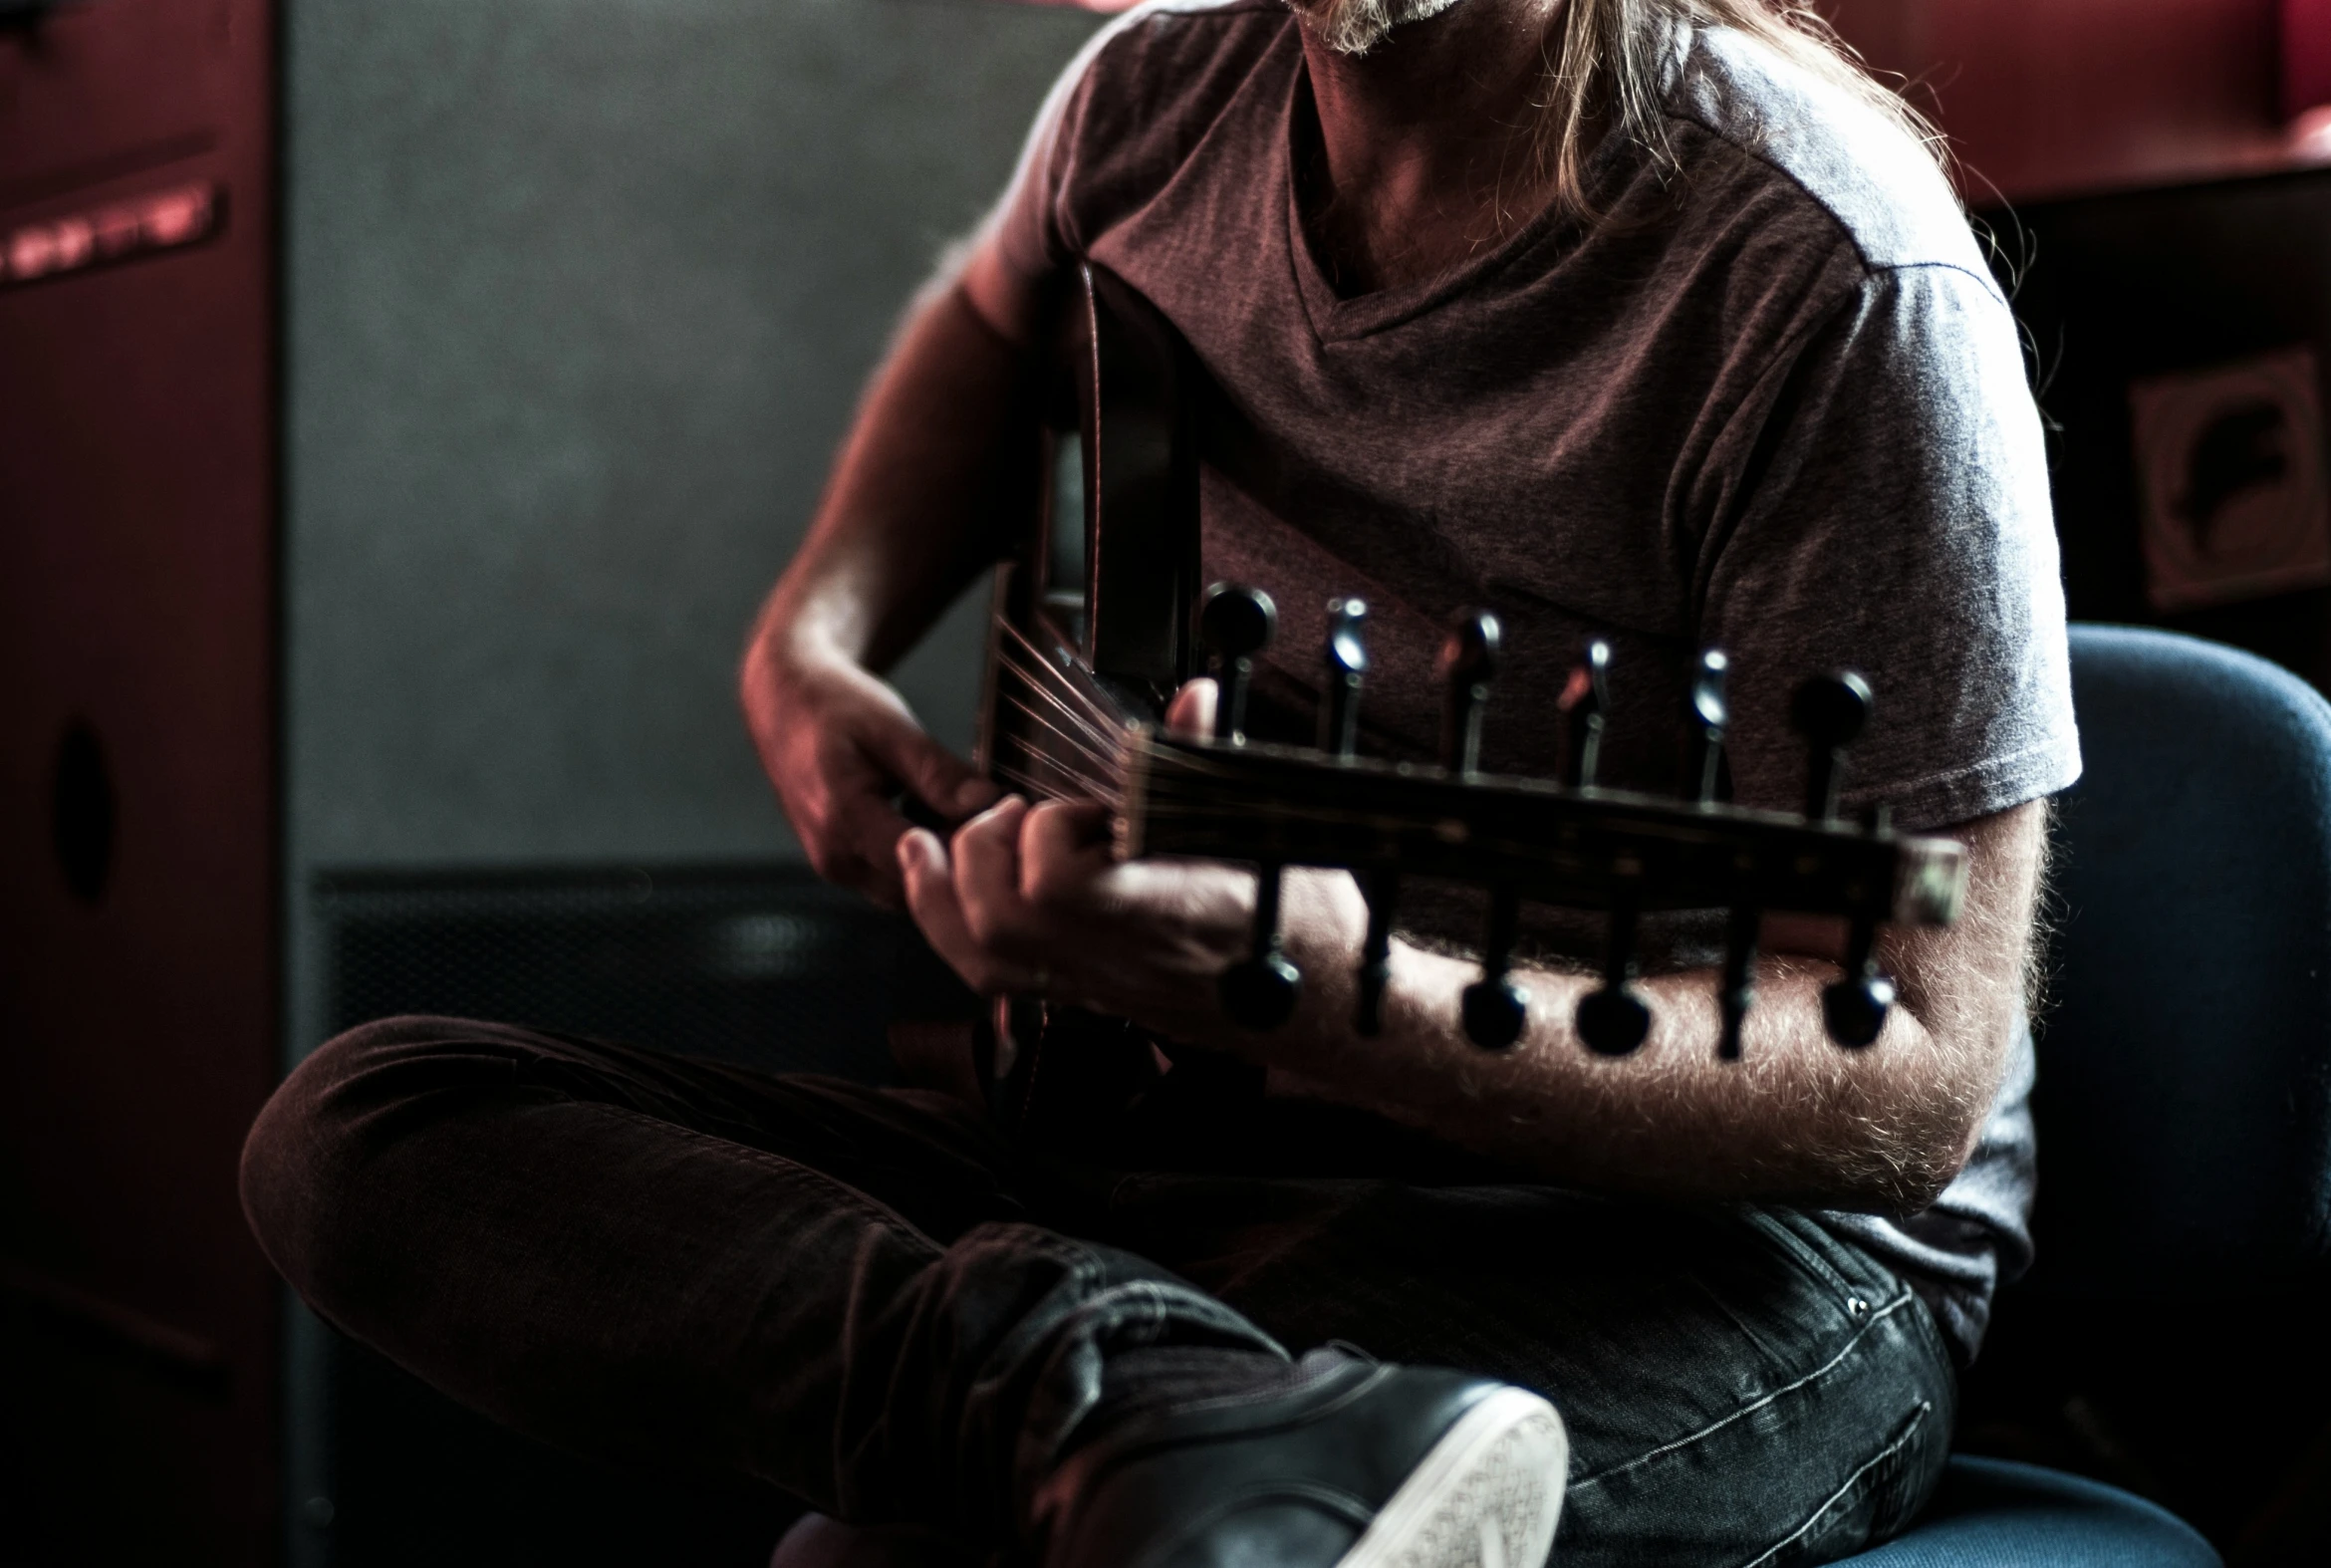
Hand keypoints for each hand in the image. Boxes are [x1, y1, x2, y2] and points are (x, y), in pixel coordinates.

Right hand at [742, 647, 997, 907]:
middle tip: (991, 819)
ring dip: (938, 863)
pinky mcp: (838, 864)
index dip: (969, 850)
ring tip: (957, 810)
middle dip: (958, 863)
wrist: (781, 701)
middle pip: (918, 888)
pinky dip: (917, 858)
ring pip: (906, 891)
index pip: (924, 865)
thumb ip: (939, 773)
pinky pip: (890, 879)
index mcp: (844, 820)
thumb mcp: (892, 728)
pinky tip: (930, 817)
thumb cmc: (834, 705)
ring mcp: (833, 867)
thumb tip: (989, 804)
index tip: (1002, 820)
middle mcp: (834, 857)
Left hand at [898, 681, 1368, 1050]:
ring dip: (952, 884)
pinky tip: (942, 874)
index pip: (1057, 885)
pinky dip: (949, 920)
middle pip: (1000, 920)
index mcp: (1165, 912)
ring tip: (974, 833)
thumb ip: (1211, 764)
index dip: (1050, 832)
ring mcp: (1095, 983)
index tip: (1089, 806)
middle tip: (1022, 812)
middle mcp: (1118, 958)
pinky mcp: (1084, 992)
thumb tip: (1194, 696)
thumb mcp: (1269, 829)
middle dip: (988, 849)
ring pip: (981, 954)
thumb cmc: (1305, 923)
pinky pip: (991, 974)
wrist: (1323, 1008)